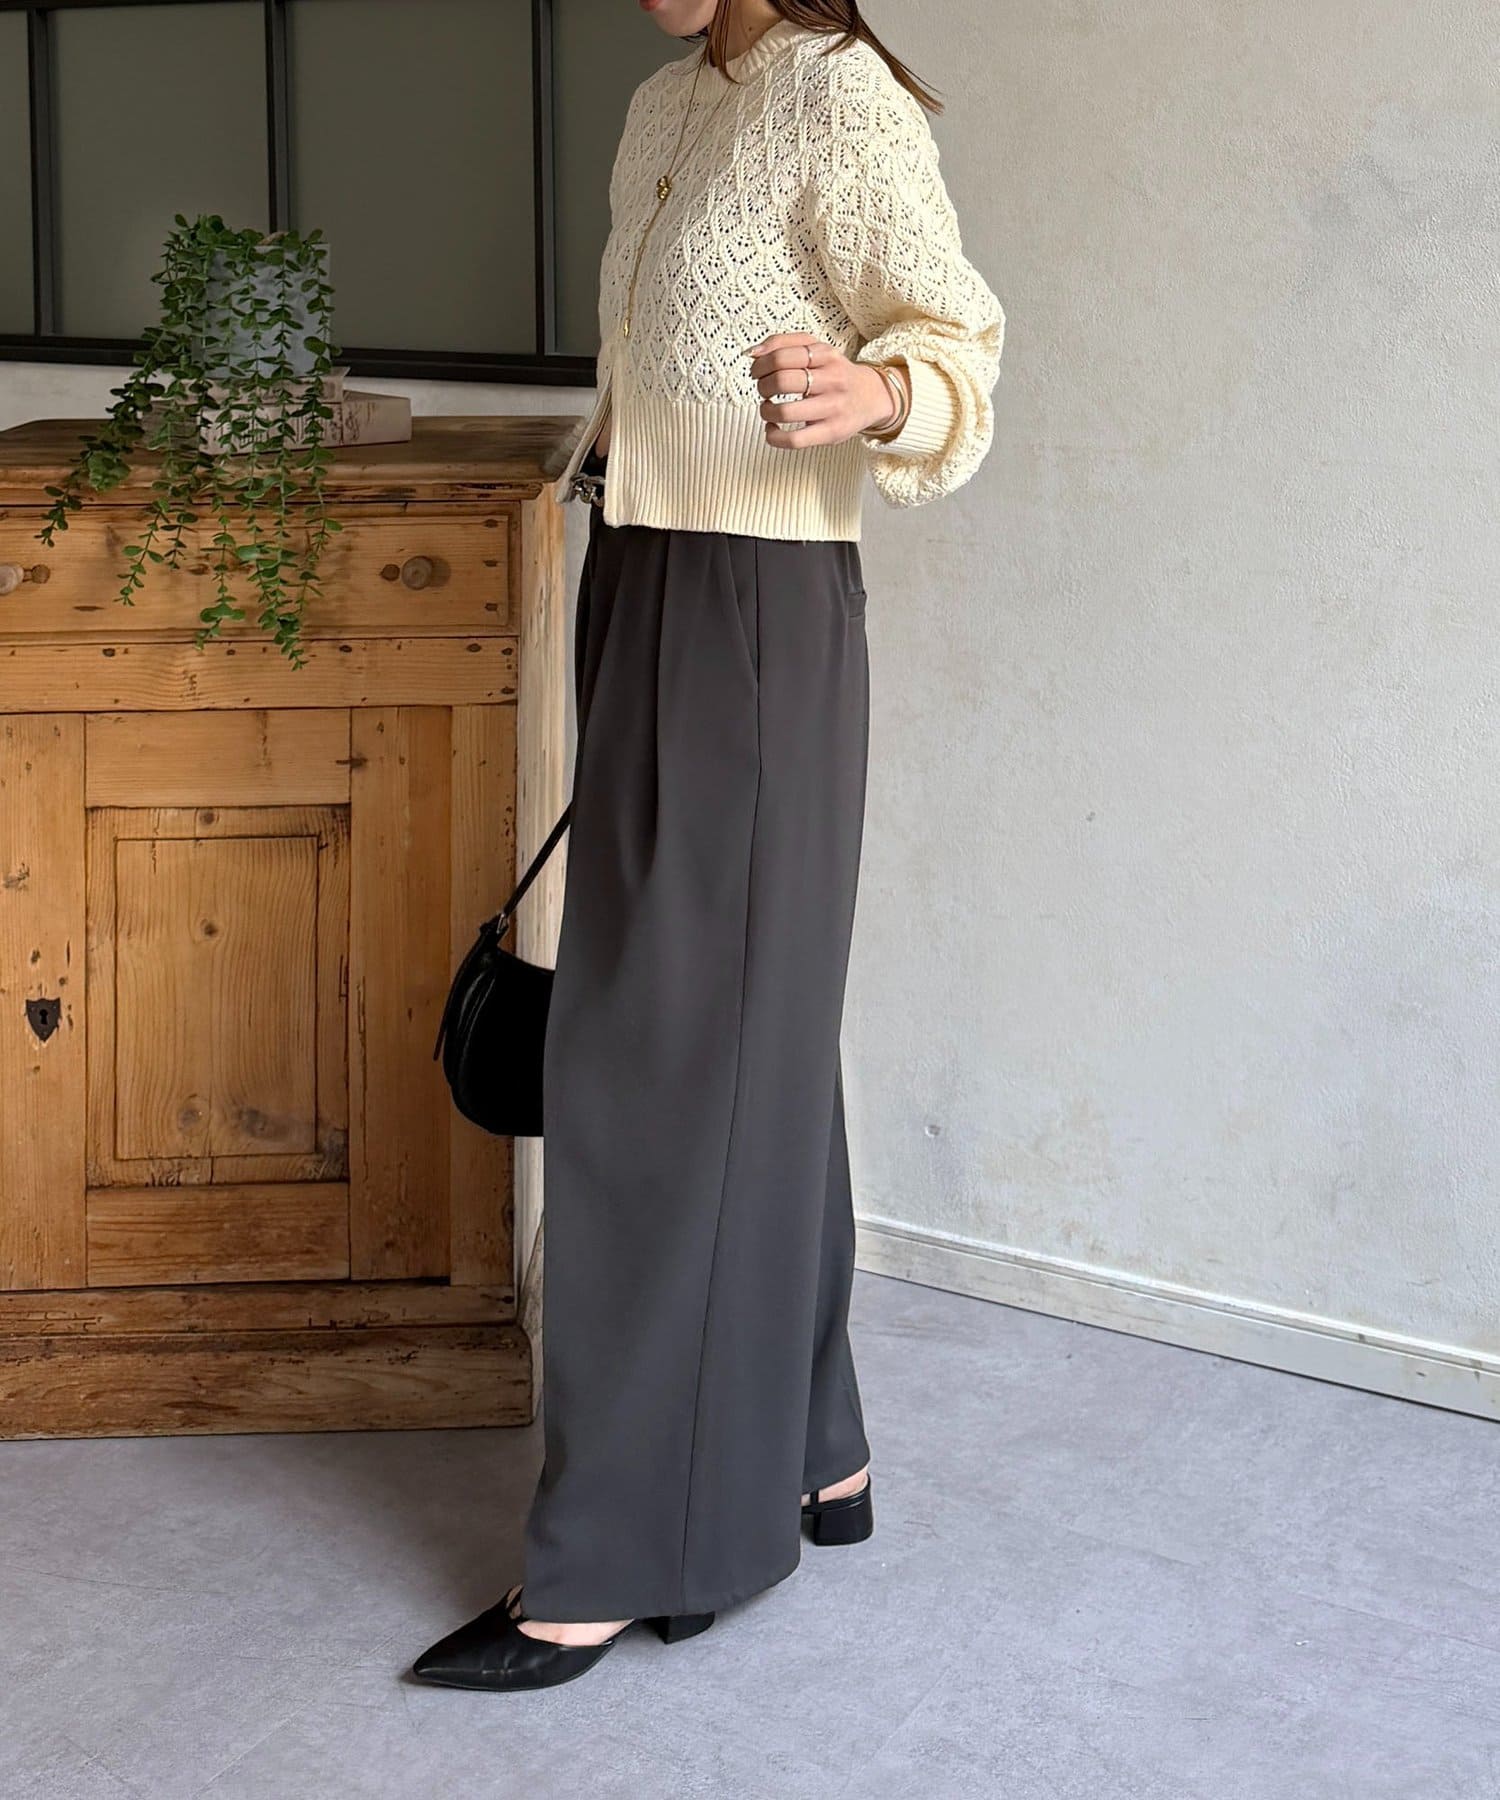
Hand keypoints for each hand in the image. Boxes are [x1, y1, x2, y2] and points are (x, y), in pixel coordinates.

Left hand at [745, 333, 899, 448]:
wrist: (871, 397)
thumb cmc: (835, 373)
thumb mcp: (816, 348)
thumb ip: (783, 343)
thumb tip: (752, 352)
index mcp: (825, 355)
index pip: (782, 356)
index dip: (760, 365)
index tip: (757, 371)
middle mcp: (831, 380)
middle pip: (781, 381)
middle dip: (762, 386)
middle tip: (764, 389)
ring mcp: (832, 408)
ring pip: (784, 412)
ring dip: (765, 410)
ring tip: (768, 408)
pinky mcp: (830, 433)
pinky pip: (794, 440)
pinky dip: (773, 436)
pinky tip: (773, 428)